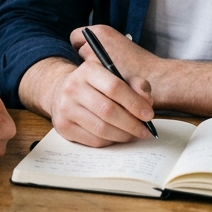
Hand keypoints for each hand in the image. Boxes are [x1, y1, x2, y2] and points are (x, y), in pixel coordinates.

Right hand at [46, 29, 154, 146]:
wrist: (63, 92)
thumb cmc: (98, 86)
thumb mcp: (117, 76)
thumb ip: (136, 84)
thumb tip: (146, 102)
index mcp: (88, 70)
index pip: (114, 87)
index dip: (135, 103)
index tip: (149, 115)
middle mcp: (73, 87)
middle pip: (108, 110)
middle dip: (132, 124)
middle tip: (145, 130)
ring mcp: (66, 108)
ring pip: (101, 128)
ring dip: (123, 135)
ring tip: (133, 134)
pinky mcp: (64, 126)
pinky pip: (94, 140)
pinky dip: (110, 141)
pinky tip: (116, 135)